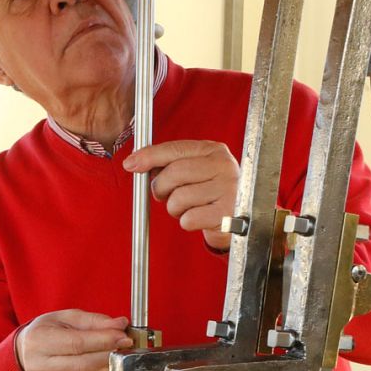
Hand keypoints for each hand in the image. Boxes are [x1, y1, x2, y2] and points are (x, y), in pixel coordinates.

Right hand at [15, 310, 132, 370]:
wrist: (24, 353)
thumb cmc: (46, 334)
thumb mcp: (66, 319)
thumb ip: (94, 321)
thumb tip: (120, 325)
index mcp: (38, 340)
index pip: (78, 343)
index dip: (105, 341)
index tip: (124, 338)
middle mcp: (36, 366)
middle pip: (83, 365)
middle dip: (107, 356)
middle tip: (119, 348)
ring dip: (100, 370)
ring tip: (102, 359)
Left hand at [122, 140, 239, 250]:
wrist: (240, 218)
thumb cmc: (211, 192)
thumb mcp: (196, 170)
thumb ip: (170, 163)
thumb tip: (135, 162)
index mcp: (214, 151)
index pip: (176, 149)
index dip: (149, 156)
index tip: (131, 164)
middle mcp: (224, 166)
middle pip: (174, 173)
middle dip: (161, 188)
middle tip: (164, 195)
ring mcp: (228, 190)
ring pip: (178, 198)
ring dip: (175, 208)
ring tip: (188, 207)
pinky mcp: (227, 214)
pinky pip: (188, 219)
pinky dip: (187, 222)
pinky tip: (199, 218)